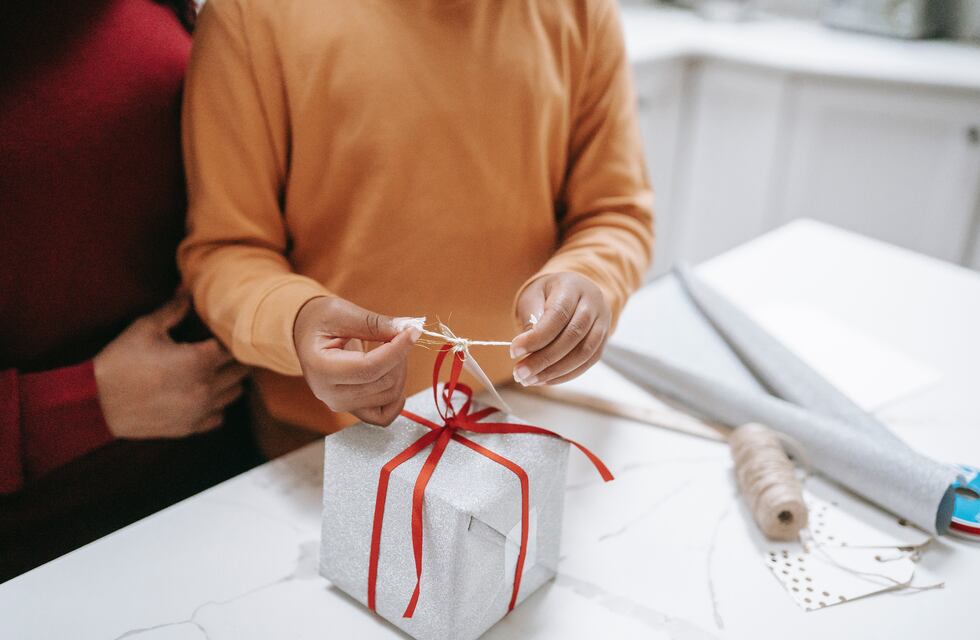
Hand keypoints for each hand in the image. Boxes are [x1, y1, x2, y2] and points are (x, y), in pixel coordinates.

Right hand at [94, 295, 248, 438]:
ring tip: (210, 371)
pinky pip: (219, 416)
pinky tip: (200, 394)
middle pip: (240, 370)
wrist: (96, 403)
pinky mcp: (190, 428)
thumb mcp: (145, 328)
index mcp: (199, 360)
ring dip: (228, 381)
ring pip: (235, 393)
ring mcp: (200, 410)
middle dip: (233, 358)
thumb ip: (174, 309)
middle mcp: (206, 387)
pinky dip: (216, 405)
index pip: (234, 346)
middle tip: (217, 351)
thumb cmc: (119, 362)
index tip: (215, 334)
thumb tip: (187, 290)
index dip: (227, 338)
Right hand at [293, 296, 419, 425]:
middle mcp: (329, 393)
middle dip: (399, 356)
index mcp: (321, 368)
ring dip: (400, 370)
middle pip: (383, 382)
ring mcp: (341, 404)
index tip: (412, 332)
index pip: (370, 367)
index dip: (397, 350)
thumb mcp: (342, 312)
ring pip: (389, 396)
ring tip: (390, 348)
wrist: (308, 335)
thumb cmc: (320, 320)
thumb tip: (407, 328)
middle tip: (396, 334)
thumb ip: (374, 323)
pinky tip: (395, 376)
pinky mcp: (352, 409)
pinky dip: (396, 400)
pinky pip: (383, 416)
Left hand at [510, 272, 610, 385]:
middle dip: (543, 359)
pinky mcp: (603, 341)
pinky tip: (545, 379)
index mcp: (572, 287)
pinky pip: (587, 362)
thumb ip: (531, 319)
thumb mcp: (533, 296)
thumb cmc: (547, 294)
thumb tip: (527, 350)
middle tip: (519, 373)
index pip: (558, 315)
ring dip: (554, 371)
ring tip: (529, 380)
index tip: (514, 351)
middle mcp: (593, 304)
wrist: (572, 290)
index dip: (536, 337)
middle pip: (572, 336)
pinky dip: (565, 374)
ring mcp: (602, 323)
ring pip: (583, 353)